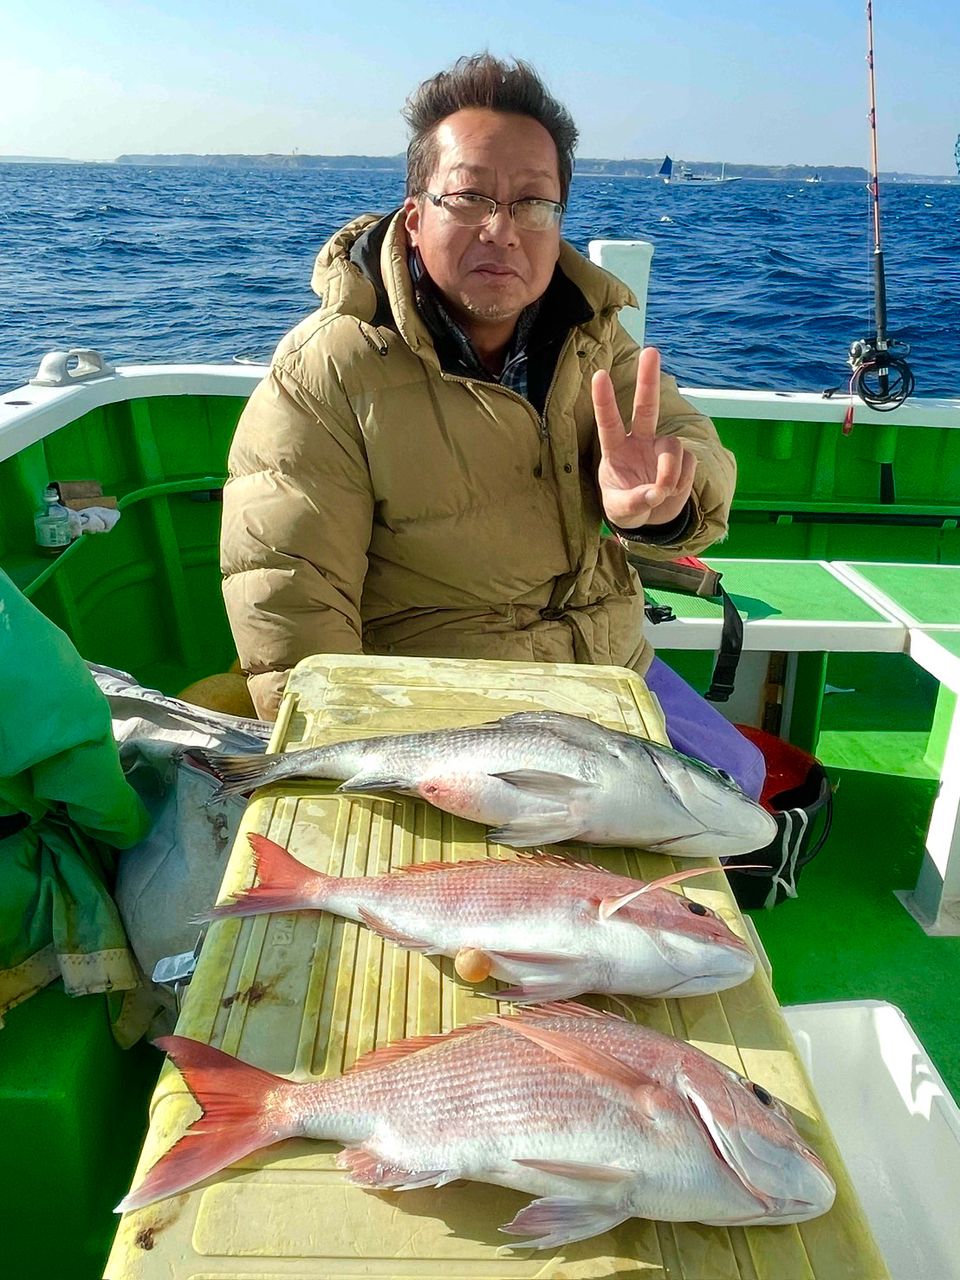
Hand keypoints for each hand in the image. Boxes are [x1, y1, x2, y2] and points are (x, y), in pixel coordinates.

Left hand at [593, 347, 696, 529]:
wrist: (650, 517)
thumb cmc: (626, 508)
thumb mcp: (621, 512)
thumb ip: (634, 502)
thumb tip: (656, 492)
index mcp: (616, 450)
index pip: (608, 422)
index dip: (604, 400)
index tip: (599, 374)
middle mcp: (639, 441)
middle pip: (645, 406)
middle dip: (648, 380)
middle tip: (650, 351)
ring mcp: (662, 448)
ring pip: (673, 448)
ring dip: (670, 472)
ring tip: (663, 491)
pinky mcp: (683, 458)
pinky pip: (689, 464)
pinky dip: (682, 482)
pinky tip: (672, 490)